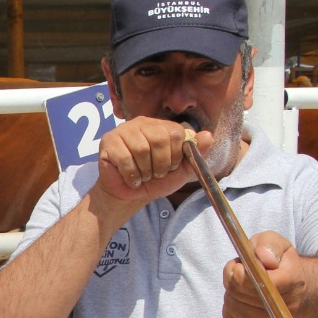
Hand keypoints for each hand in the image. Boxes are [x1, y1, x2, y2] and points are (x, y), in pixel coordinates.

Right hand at [94, 117, 210, 210]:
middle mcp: (142, 123)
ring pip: (141, 149)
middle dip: (160, 164)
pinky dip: (131, 174)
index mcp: (161, 126)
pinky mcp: (108, 141)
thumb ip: (196, 154)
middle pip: (159, 139)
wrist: (130, 195)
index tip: (170, 167)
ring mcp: (123, 130)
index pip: (175, 133)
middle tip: (155, 173)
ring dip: (145, 171)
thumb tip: (208, 136)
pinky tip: (131, 178)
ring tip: (142, 176)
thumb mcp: (181, 170)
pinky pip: (125, 158)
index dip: (175, 155)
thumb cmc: (155, 180)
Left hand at [222, 230, 298, 317]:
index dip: (238, 271)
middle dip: (233, 280)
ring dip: (232, 295)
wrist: (301, 292)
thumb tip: (263, 258)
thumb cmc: (283, 265)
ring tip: (245, 288)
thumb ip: (268, 244)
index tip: (239, 265)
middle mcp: (286, 308)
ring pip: (233, 309)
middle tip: (242, 274)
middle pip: (238, 294)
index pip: (252, 281)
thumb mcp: (278, 244)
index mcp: (291, 281)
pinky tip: (242, 303)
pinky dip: (230, 311)